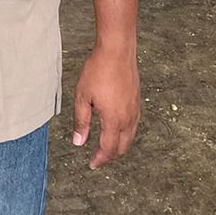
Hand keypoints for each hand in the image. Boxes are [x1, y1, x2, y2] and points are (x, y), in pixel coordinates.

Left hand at [72, 44, 140, 169]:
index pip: (108, 149)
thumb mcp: (83, 96)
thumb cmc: (98, 70)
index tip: (92, 164)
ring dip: (119, 145)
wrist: (117, 50)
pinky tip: (117, 128)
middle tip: (99, 158)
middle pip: (122, 147)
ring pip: (130, 137)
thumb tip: (79, 142)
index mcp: (113, 120)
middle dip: (110, 156)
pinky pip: (134, 125)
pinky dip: (125, 133)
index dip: (100, 159)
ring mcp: (134, 109)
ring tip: (107, 146)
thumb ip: (81, 121)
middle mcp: (128, 118)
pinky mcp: (137, 100)